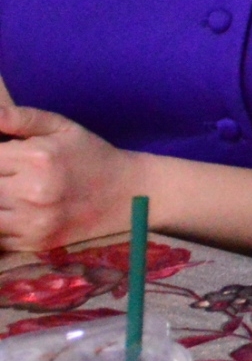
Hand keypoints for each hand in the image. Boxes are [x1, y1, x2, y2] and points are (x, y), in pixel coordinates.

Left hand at [0, 105, 139, 251]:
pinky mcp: (36, 242)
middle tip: (12, 176)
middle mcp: (33, 192)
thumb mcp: (62, 127)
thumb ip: (21, 118)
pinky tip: (17, 212)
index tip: (8, 160)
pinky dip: (2, 225)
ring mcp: (34, 222)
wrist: (130, 193)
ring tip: (13, 192)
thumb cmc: (92, 155)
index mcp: (37, 158)